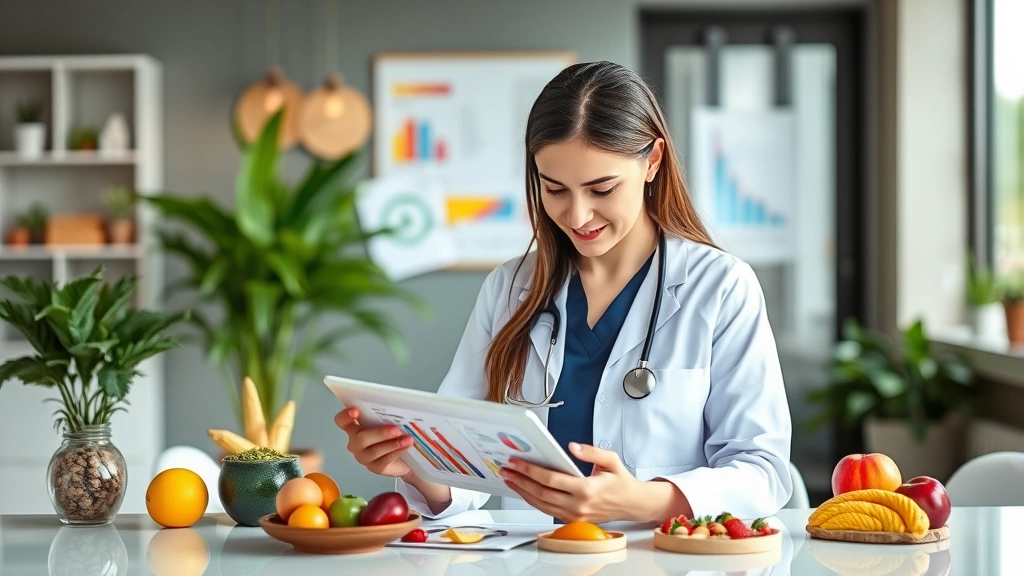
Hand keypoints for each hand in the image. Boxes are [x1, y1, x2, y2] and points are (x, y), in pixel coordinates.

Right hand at [334, 407, 413, 477]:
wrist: (406, 457)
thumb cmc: (395, 435)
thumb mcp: (390, 422)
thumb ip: (387, 416)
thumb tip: (398, 409)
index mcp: (356, 428)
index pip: (342, 421)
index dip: (345, 416)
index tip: (355, 411)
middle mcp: (356, 443)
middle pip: (361, 439)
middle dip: (379, 433)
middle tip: (396, 430)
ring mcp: (364, 457)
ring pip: (373, 451)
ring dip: (392, 444)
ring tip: (407, 439)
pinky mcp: (375, 467)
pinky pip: (384, 460)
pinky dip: (396, 452)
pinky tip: (406, 446)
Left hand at [500, 442, 646, 522]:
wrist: (632, 504)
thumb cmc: (622, 482)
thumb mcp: (611, 460)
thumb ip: (591, 452)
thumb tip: (572, 447)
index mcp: (587, 489)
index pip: (551, 479)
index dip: (531, 470)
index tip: (517, 462)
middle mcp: (579, 506)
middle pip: (541, 493)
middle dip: (520, 481)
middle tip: (506, 470)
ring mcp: (575, 516)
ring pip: (541, 505)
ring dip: (522, 492)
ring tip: (510, 480)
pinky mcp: (573, 520)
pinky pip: (547, 510)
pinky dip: (532, 500)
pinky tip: (524, 490)